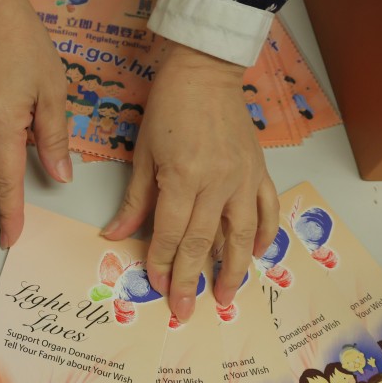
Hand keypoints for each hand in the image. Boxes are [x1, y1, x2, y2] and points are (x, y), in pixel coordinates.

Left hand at [102, 43, 278, 320]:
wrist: (206, 72)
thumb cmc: (168, 109)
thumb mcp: (143, 154)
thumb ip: (135, 200)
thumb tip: (114, 235)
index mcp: (183, 177)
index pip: (170, 233)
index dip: (161, 262)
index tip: (156, 285)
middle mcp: (217, 183)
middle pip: (203, 242)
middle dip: (191, 279)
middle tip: (186, 310)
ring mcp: (244, 178)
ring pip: (242, 235)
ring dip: (234, 269)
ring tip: (226, 296)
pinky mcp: (260, 171)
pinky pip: (267, 209)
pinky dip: (265, 234)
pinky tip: (258, 255)